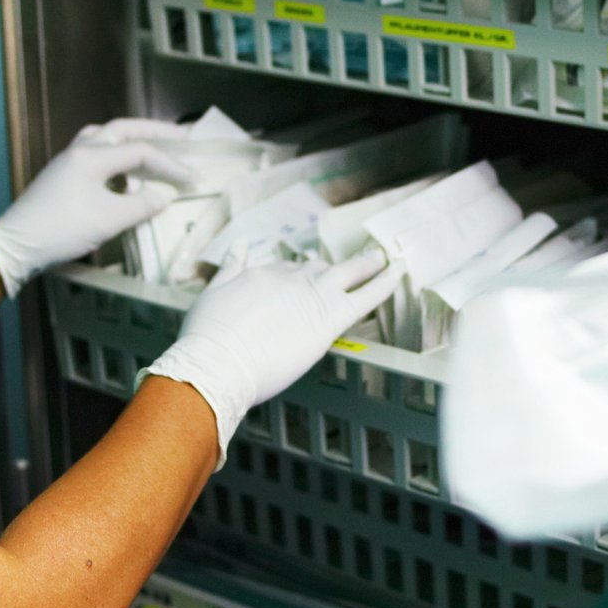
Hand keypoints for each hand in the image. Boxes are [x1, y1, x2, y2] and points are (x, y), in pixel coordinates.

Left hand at [0, 120, 197, 297]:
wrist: (15, 246)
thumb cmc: (61, 231)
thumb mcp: (108, 220)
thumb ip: (141, 205)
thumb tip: (163, 197)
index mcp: (91, 156)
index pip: (141, 151)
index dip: (170, 164)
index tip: (192, 179)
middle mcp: (79, 150)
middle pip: (123, 130)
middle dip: (155, 133)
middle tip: (182, 136)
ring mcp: (67, 161)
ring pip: (105, 138)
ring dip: (132, 140)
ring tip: (153, 147)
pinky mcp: (62, 175)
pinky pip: (95, 153)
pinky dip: (116, 156)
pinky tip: (124, 172)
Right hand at [140, 250, 402, 457]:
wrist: (216, 362)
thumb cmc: (207, 338)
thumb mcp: (213, 293)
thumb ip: (230, 268)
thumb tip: (238, 245)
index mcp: (262, 273)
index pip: (286, 269)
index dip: (296, 277)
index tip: (303, 281)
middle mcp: (290, 278)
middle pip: (318, 267)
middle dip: (333, 266)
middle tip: (351, 263)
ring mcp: (312, 295)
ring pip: (348, 271)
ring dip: (368, 263)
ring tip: (383, 258)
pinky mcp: (330, 318)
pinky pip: (367, 294)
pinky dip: (385, 281)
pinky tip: (400, 271)